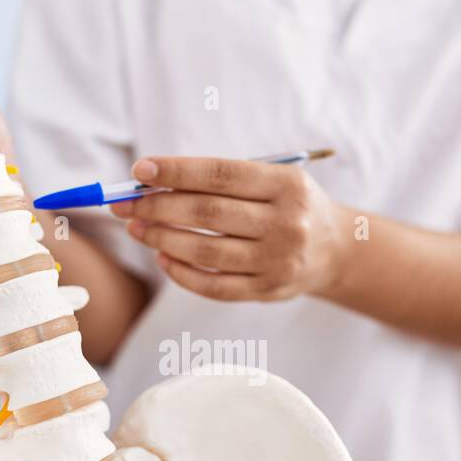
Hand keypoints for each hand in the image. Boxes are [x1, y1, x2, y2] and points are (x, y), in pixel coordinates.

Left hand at [109, 157, 348, 300]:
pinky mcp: (268, 291)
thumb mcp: (274, 180)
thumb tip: (154, 182)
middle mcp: (285, 223)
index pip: (221, 175)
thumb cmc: (290, 205)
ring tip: (137, 229)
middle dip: (158, 207)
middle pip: (208, 213)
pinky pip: (215, 285)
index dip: (177, 171)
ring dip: (163, 239)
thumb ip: (224, 181)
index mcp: (286, 185)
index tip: (140, 170)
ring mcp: (277, 261)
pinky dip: (182, 273)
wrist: (336, 249)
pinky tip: (163, 258)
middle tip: (125, 204)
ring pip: (206, 251)